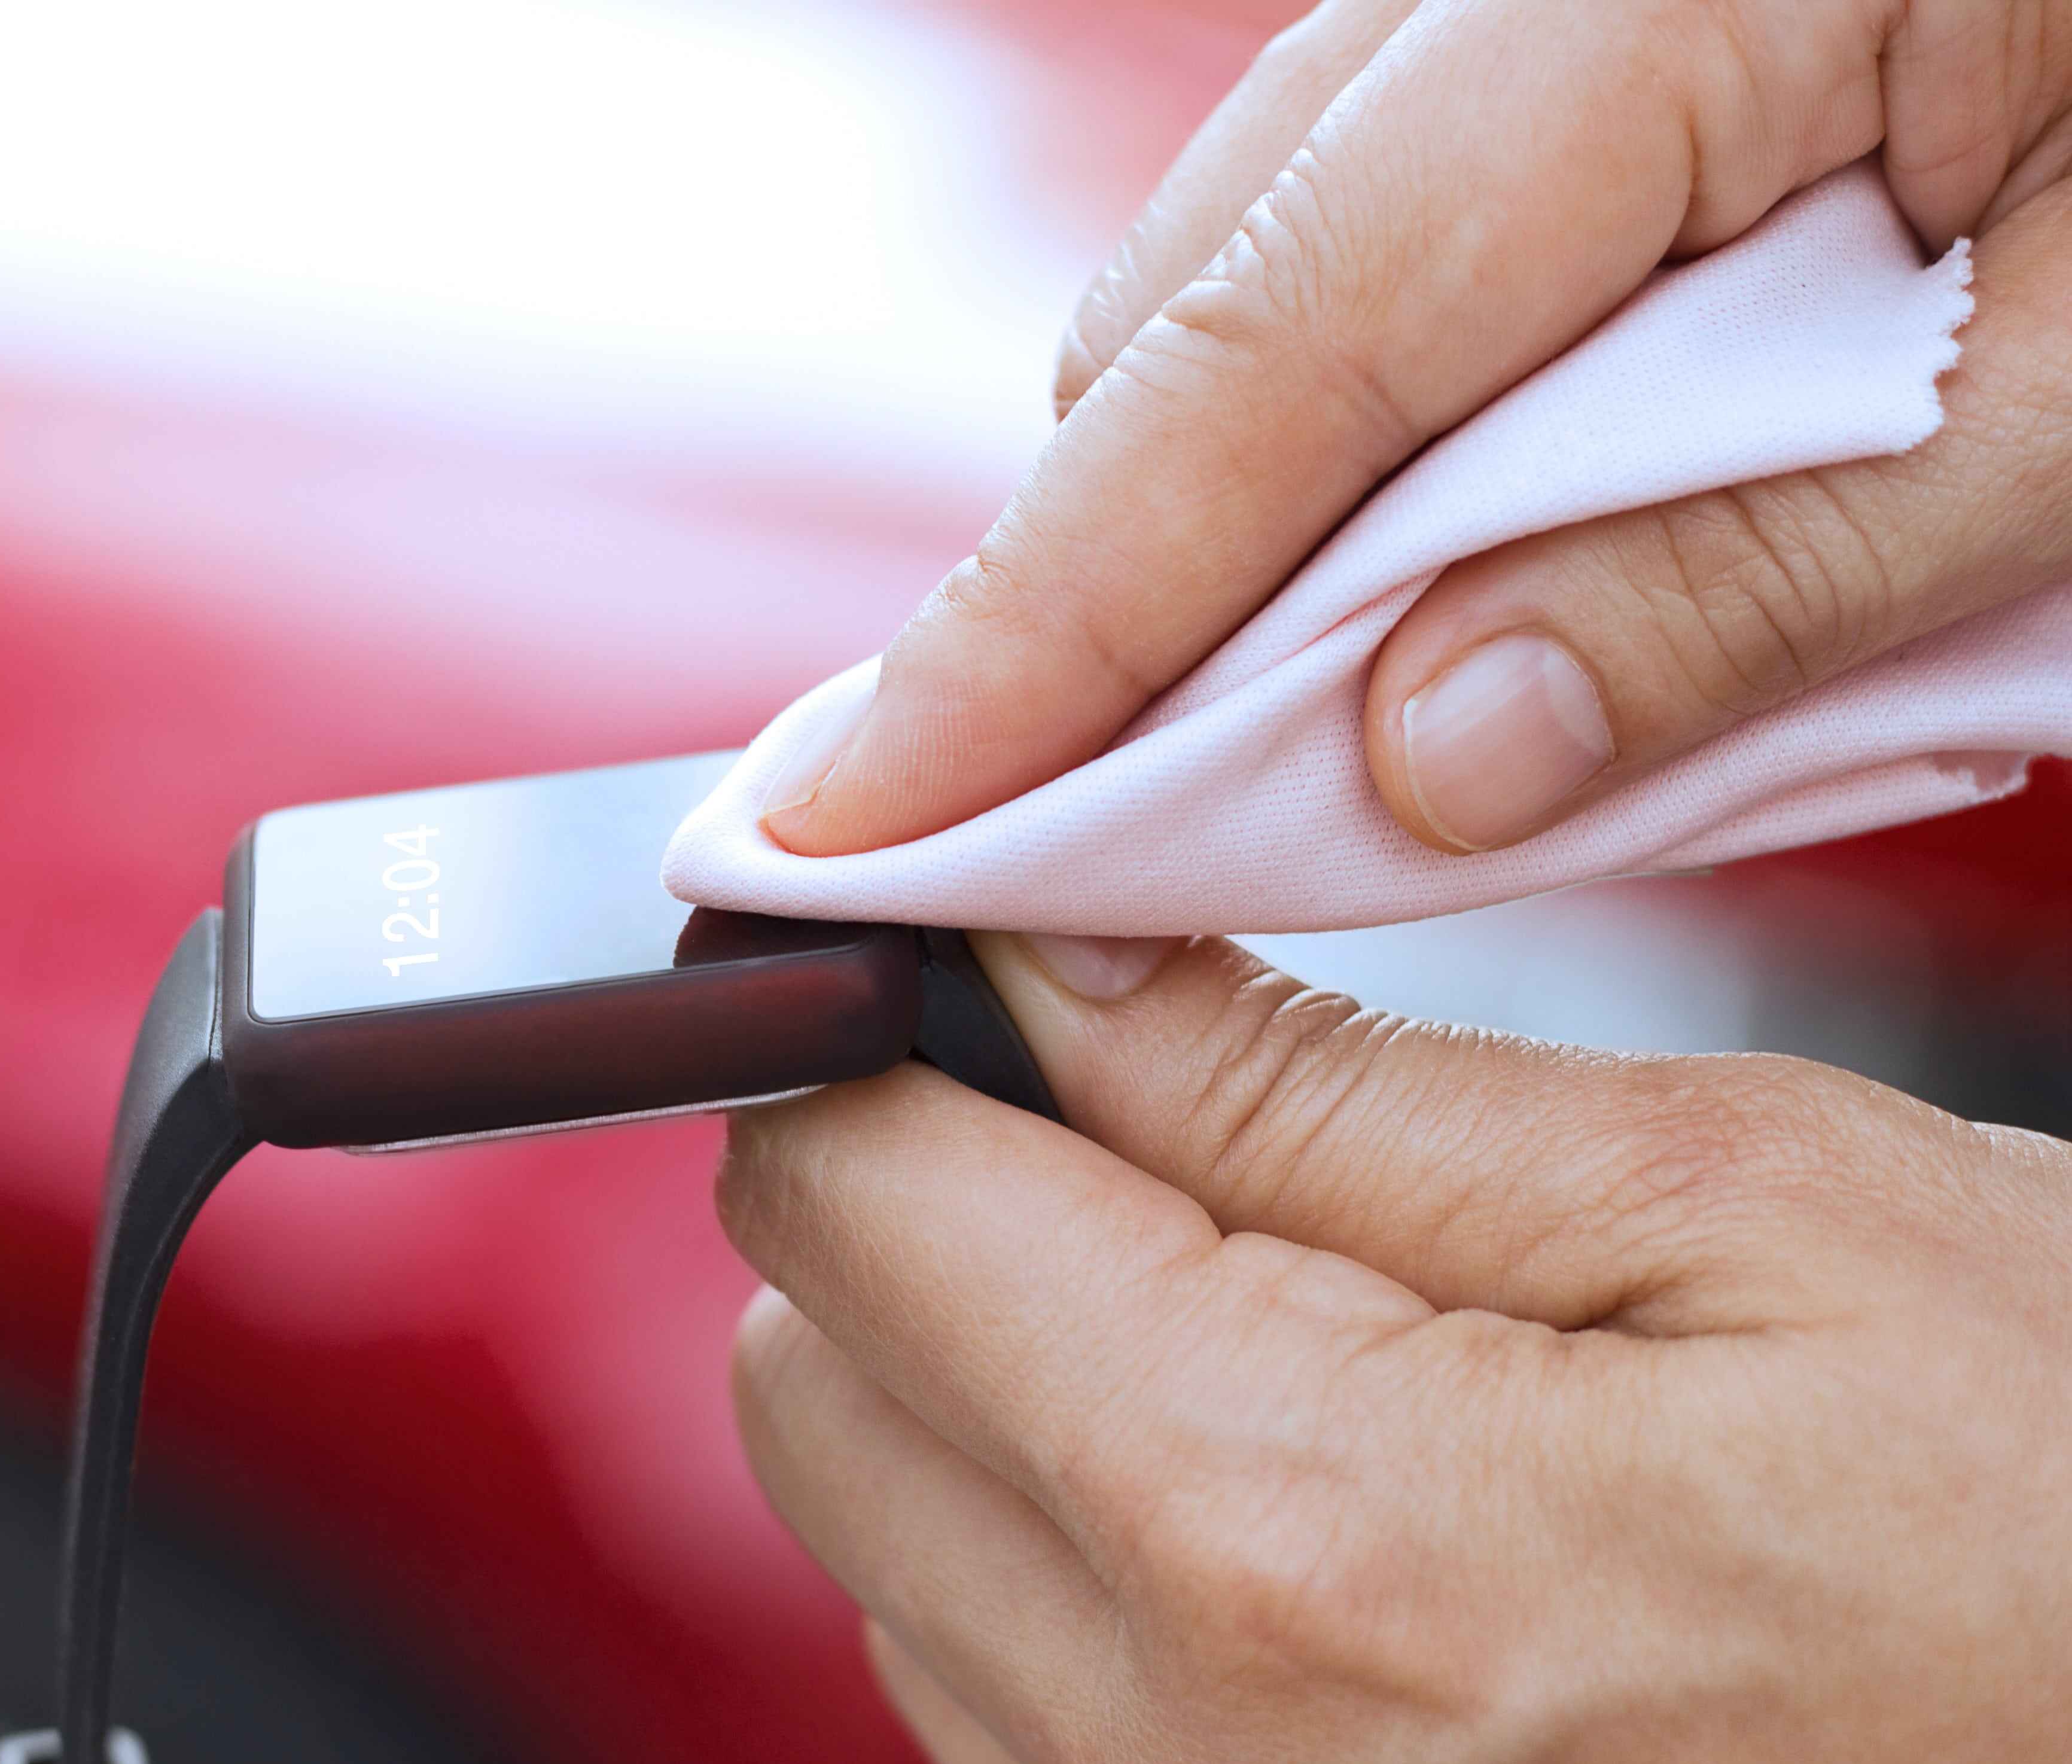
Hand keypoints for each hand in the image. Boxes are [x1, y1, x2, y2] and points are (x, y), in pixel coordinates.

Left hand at [717, 930, 2071, 1763]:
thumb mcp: (1736, 1195)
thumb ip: (1314, 1083)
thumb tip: (1045, 961)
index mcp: (1287, 1527)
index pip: (856, 1205)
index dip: (878, 1031)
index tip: (965, 951)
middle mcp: (1194, 1755)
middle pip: (817, 1394)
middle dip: (904, 1207)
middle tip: (1110, 1107)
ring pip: (886, 1562)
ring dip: (970, 1392)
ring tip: (1215, 1293)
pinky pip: (1005, 1716)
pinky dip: (1049, 1565)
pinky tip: (1251, 1478)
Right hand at [762, 0, 2071, 859]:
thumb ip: (1737, 581)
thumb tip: (1429, 761)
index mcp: (1648, 6)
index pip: (1245, 376)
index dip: (1027, 633)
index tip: (852, 821)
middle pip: (1188, 333)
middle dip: (1112, 613)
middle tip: (1101, 852)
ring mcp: (1501, 8)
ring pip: (1247, 302)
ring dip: (1240, 544)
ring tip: (1309, 732)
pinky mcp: (1538, 49)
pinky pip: (1356, 268)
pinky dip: (1348, 452)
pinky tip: (1427, 571)